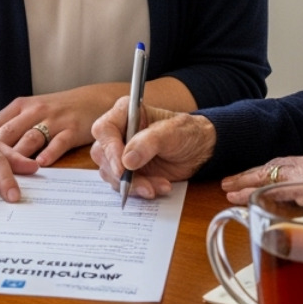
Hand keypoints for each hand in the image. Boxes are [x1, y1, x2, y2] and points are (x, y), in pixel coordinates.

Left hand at [0, 86, 116, 166]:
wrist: (93, 100)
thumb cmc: (57, 109)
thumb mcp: (31, 111)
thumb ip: (10, 126)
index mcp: (20, 106)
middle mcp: (35, 111)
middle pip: (9, 133)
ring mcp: (54, 120)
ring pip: (31, 138)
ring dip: (18, 156)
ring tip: (7, 174)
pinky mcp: (72, 129)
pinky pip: (58, 142)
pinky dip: (49, 153)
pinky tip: (41, 165)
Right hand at [89, 95, 215, 199]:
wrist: (200, 151)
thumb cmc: (187, 133)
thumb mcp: (173, 133)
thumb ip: (149, 142)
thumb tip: (127, 160)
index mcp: (125, 113)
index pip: (104, 130)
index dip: (110, 149)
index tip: (123, 168)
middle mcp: (119, 132)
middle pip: (102, 154)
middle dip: (121, 173)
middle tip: (142, 184)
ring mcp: (121, 152)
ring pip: (111, 173)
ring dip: (133, 185)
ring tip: (159, 185)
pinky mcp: (128, 171)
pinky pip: (123, 185)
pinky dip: (140, 190)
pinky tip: (160, 187)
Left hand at [221, 148, 302, 203]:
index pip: (292, 165)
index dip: (274, 172)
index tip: (260, 177)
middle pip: (274, 165)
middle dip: (253, 173)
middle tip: (233, 181)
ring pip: (266, 173)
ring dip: (246, 181)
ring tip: (228, 188)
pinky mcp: (302, 184)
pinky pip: (270, 187)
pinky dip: (252, 192)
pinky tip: (240, 197)